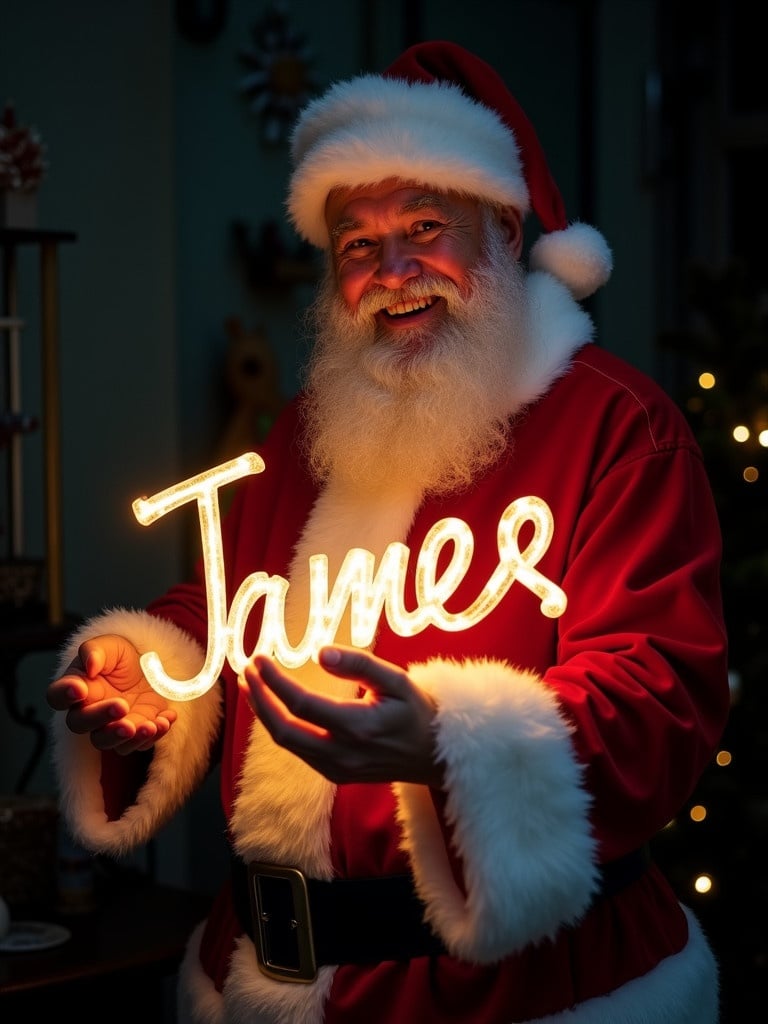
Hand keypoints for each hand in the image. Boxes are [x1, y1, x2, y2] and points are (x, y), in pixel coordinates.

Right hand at [46, 634, 176, 753]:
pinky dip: (154, 735)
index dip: (64, 694)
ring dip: (127, 737)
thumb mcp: (110, 645)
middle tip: (121, 706)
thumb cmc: (120, 657)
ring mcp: (109, 727)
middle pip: (80, 724)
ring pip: (107, 742)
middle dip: (100, 717)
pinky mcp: (133, 735)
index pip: (57, 696)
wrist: (148, 668)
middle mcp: (87, 712)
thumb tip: (90, 665)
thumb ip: (95, 651)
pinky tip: (166, 720)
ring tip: (148, 725)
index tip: (80, 689)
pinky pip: (139, 744)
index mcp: (76, 687)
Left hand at [239, 647, 442, 786]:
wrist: (433, 755)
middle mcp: (342, 753)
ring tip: (251, 684)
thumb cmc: (416, 710)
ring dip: (264, 713)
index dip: (274, 680)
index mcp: (358, 727)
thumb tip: (320, 652)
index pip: (301, 703)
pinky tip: (274, 706)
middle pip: (283, 729)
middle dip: (259, 698)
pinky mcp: (335, 775)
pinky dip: (280, 727)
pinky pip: (298, 751)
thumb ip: (359, 664)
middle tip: (246, 669)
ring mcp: (337, 769)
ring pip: (286, 743)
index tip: (259, 658)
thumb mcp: (397, 679)